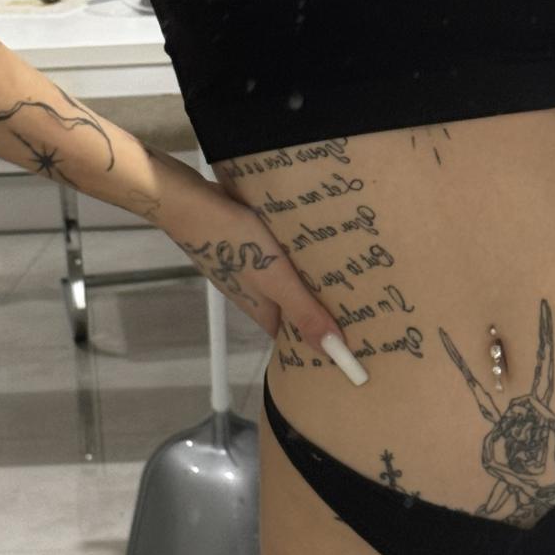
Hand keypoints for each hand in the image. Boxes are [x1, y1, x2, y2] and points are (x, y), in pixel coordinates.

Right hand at [163, 178, 366, 382]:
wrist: (188, 202)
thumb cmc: (234, 241)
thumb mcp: (276, 278)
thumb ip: (304, 311)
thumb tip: (335, 352)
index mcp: (264, 311)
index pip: (297, 336)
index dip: (324, 338)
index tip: (359, 333)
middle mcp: (256, 295)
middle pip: (296, 306)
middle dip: (324, 304)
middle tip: (365, 296)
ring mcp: (249, 269)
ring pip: (288, 280)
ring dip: (312, 277)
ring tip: (350, 267)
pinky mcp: (246, 245)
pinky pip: (279, 257)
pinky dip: (298, 255)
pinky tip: (315, 241)